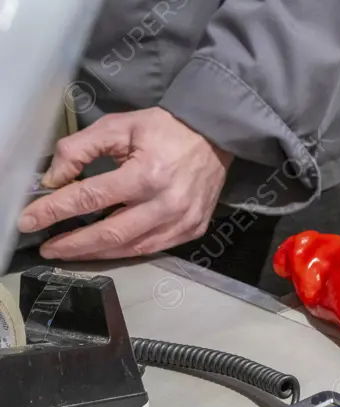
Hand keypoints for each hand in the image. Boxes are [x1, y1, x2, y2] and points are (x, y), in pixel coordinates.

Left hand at [18, 107, 232, 259]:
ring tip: (71, 251)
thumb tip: (54, 179)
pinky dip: (125, 251)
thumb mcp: (118, 126)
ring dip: (96, 253)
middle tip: (48, 248)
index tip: (30, 220)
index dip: (55, 210)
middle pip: (109, 233)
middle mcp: (165, 204)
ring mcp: (182, 221)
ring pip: (131, 248)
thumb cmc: (166, 129)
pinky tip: (107, 248)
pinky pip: (153, 249)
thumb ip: (80, 149)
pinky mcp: (192, 229)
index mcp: (145, 174)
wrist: (215, 137)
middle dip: (73, 244)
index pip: (89, 198)